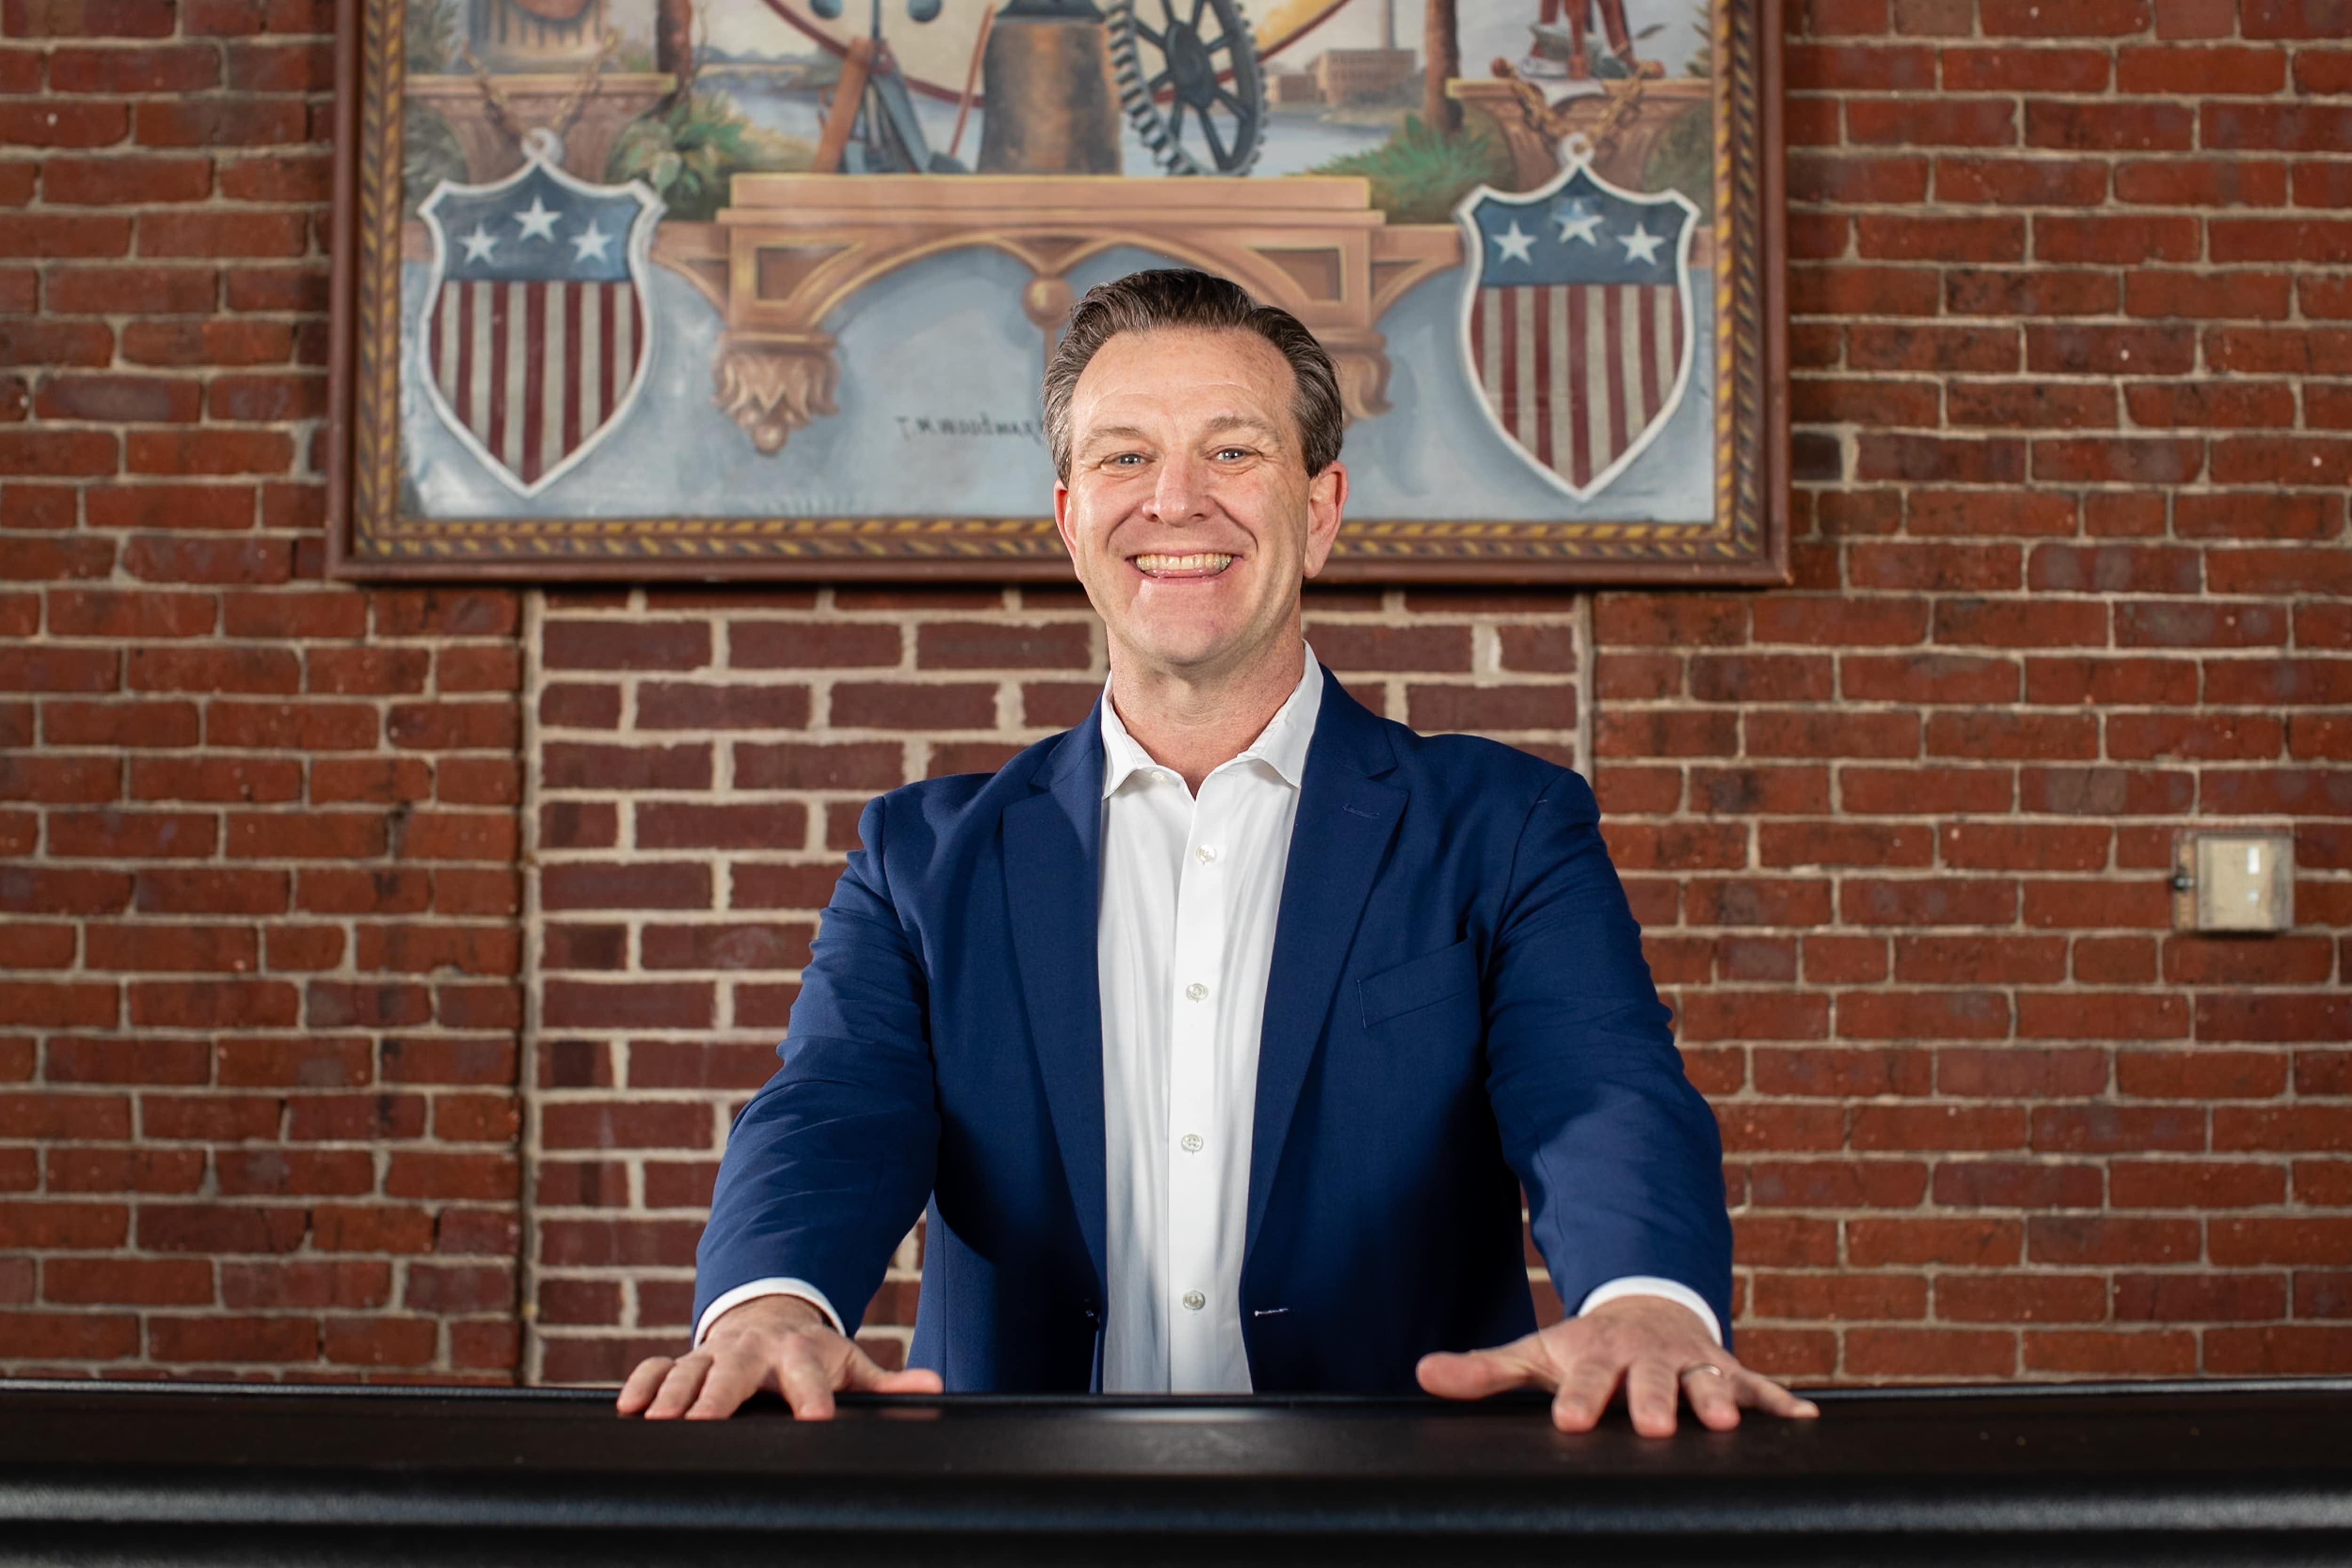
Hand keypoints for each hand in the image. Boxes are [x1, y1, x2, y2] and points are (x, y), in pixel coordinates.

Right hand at [615, 1294, 942, 1419]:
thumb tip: (935, 1386)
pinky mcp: (687, 1358)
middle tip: (703, 1423)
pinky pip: (658, 1366)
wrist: (772, 1314)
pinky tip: (628, 1407)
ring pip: (690, 1369)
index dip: (813, 1398)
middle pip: (736, 1371)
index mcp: (800, 1354)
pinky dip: (642, 1383)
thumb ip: (888, 1383)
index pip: (809, 1378)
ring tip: (656, 1421)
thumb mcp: (852, 1364)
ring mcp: (716, 1352)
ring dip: (672, 1393)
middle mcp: (754, 1350)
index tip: (815, 1422)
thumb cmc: (814, 1354)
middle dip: (718, 1395)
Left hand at [1416, 1293, 1818, 1435]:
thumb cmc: (1587, 1348)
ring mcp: (1692, 1362)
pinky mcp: (1729, 1371)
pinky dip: (1783, 1403)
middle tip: (1655, 1425)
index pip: (1586, 1381)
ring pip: (1708, 1380)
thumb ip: (1483, 1371)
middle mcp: (1648, 1358)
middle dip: (1655, 1401)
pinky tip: (1806, 1422)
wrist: (1647, 1309)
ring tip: (1728, 1423)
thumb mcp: (1536, 1354)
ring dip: (1719, 1398)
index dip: (1580, 1400)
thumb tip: (1421, 1376)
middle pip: (1651, 1383)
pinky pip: (1760, 1387)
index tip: (1570, 1421)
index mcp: (1599, 1356)